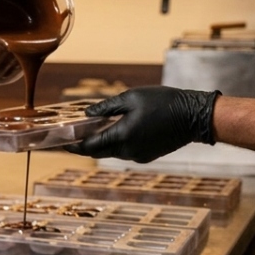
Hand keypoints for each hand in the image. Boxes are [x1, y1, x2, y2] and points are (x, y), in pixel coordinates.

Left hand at [67, 87, 220, 163]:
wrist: (195, 116)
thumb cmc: (164, 102)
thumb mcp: (132, 97)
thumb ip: (106, 107)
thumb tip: (87, 114)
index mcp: (122, 136)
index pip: (88, 146)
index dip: (72, 145)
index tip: (59, 143)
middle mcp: (127, 151)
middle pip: (97, 152)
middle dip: (83, 145)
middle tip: (71, 137)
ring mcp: (137, 156)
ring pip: (110, 153)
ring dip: (101, 144)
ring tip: (92, 130)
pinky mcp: (146, 156)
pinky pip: (124, 152)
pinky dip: (115, 144)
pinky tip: (115, 132)